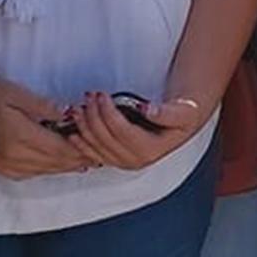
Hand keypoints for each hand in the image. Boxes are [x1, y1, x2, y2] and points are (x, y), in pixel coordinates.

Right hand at [0, 77, 91, 179]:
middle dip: (79, 159)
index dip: (81, 149)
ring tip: (85, 160)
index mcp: (21, 136)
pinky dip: (49, 169)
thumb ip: (43, 106)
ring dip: (67, 166)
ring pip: (46, 170)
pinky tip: (58, 164)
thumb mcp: (15, 93)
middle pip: (56, 162)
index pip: (60, 148)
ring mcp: (8, 165)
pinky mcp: (3, 168)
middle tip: (98, 154)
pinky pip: (32, 173)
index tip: (97, 145)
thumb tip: (67, 113)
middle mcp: (16, 155)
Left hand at [63, 91, 208, 172]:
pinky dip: (80, 143)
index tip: (102, 94)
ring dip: (84, 127)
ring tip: (79, 107)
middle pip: (105, 138)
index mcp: (150, 150)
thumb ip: (167, 112)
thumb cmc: (183, 115)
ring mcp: (123, 162)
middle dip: (93, 116)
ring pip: (95, 146)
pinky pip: (92, 153)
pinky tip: (72, 132)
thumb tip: (148, 109)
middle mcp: (135, 161)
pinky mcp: (115, 160)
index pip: (121, 131)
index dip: (108, 112)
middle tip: (89, 96)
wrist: (182, 123)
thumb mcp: (184, 111)